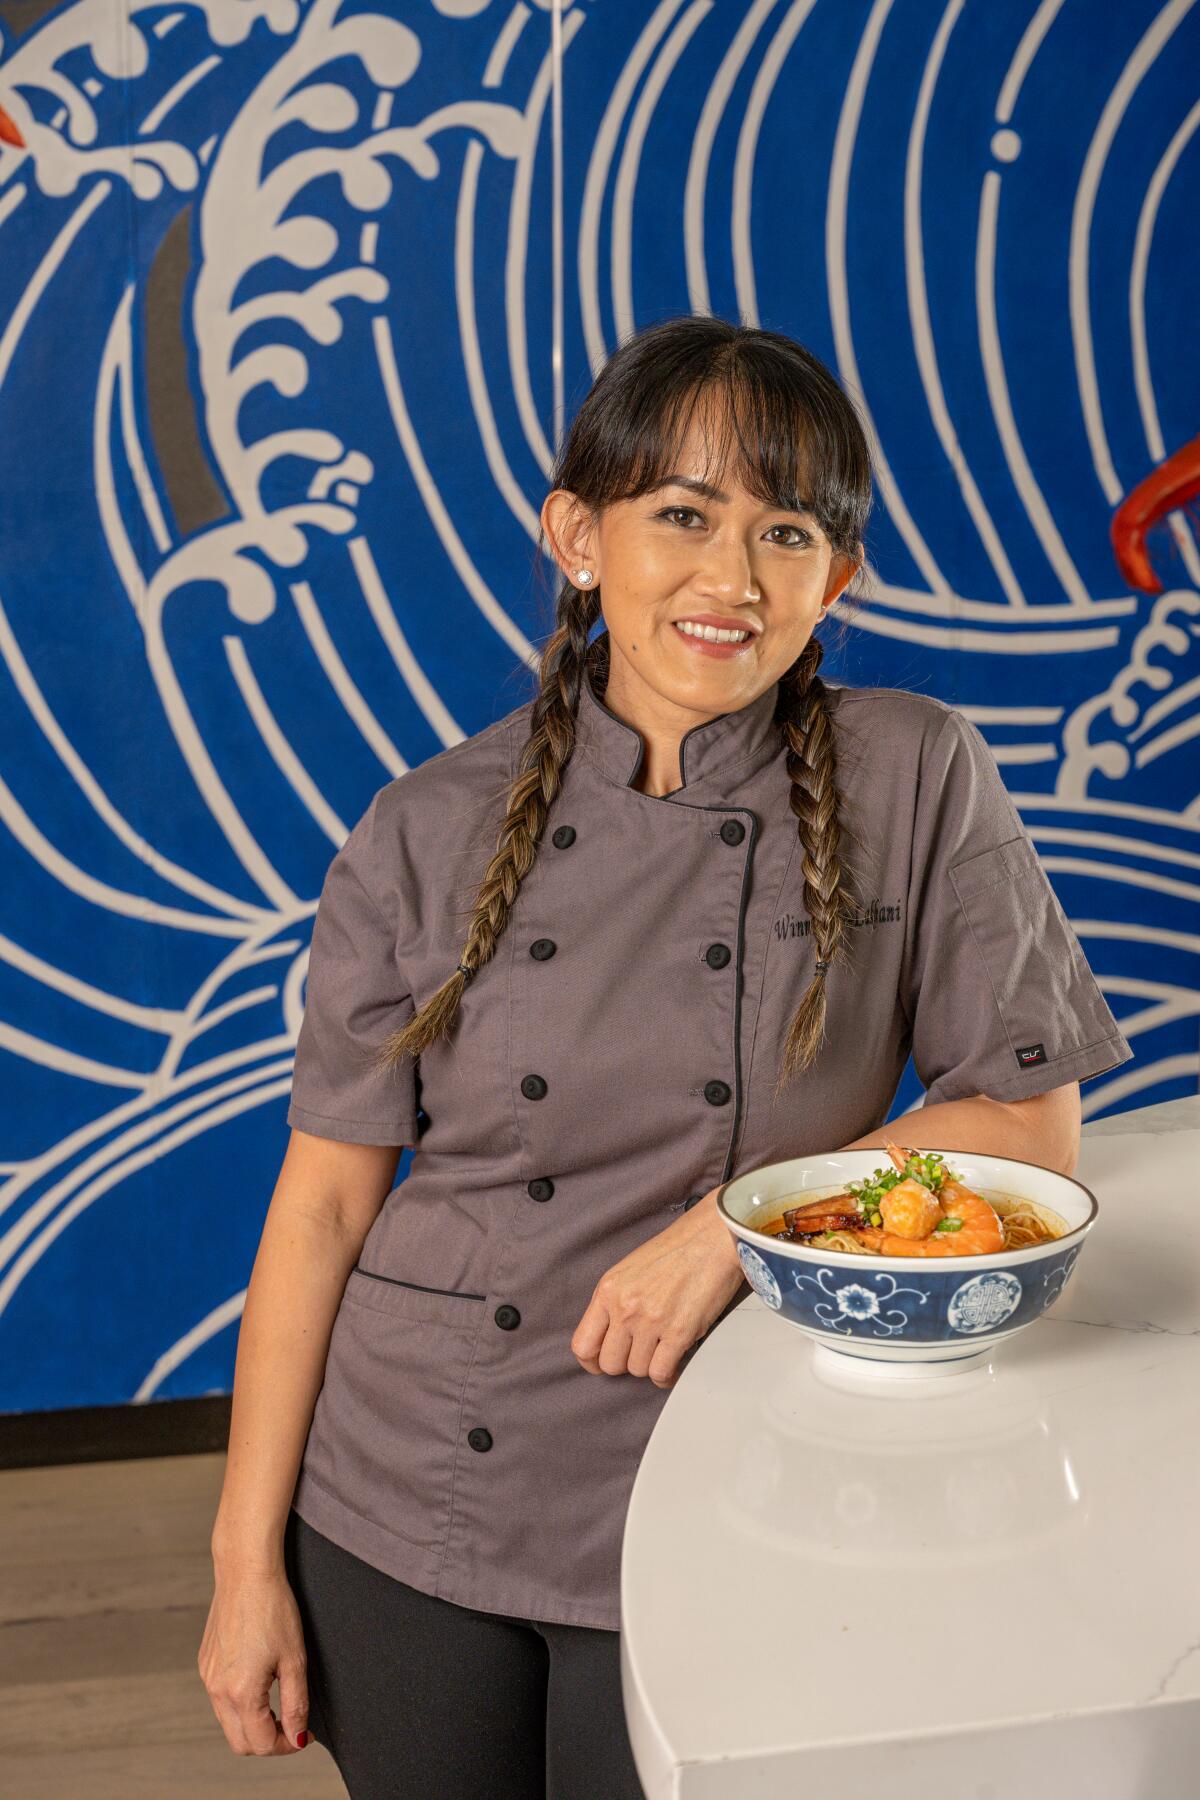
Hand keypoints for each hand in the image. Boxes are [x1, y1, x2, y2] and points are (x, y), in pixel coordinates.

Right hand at [198, 1563, 311, 1755]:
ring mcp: (208, 1676)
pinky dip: (240, 1704)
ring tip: (279, 1704)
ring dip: (253, 1724)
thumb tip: (298, 1738)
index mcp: (240, 1692)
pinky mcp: (206, 1663)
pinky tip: (260, 1682)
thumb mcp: (295, 1659)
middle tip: (293, 1726)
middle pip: (240, 1742)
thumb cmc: (274, 1608)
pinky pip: (220, 1699)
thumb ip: (296, 1705)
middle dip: (268, 1742)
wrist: (246, 1571)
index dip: (287, 1745)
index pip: (261, 1744)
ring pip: (228, 1723)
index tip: (305, 1734)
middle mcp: (217, 1689)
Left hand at [571, 1187, 746, 1388]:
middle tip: (641, 1353)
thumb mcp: (629, 1270)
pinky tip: (673, 1363)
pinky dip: (667, 1375)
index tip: (603, 1363)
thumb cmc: (677, 1250)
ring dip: (650, 1365)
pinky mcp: (678, 1332)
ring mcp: (651, 1321)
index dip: (592, 1362)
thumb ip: (615, 1302)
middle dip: (625, 1364)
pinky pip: (661, 1372)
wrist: (713, 1238)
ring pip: (637, 1370)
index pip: (582, 1344)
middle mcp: (624, 1308)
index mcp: (608, 1290)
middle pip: (610, 1364)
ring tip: (662, 1350)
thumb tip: (611, 1338)